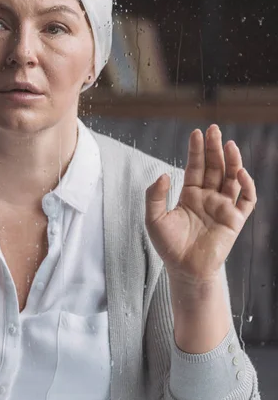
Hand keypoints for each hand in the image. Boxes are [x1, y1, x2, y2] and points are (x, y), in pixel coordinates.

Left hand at [145, 124, 255, 283]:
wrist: (185, 270)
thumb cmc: (169, 246)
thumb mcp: (153, 219)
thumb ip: (154, 196)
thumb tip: (163, 174)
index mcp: (190, 194)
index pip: (196, 166)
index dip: (197, 150)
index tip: (196, 133)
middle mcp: (208, 197)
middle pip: (214, 167)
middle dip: (214, 148)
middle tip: (214, 129)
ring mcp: (223, 207)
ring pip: (231, 178)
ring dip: (232, 161)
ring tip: (229, 144)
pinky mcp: (235, 220)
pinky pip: (246, 200)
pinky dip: (246, 185)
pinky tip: (240, 172)